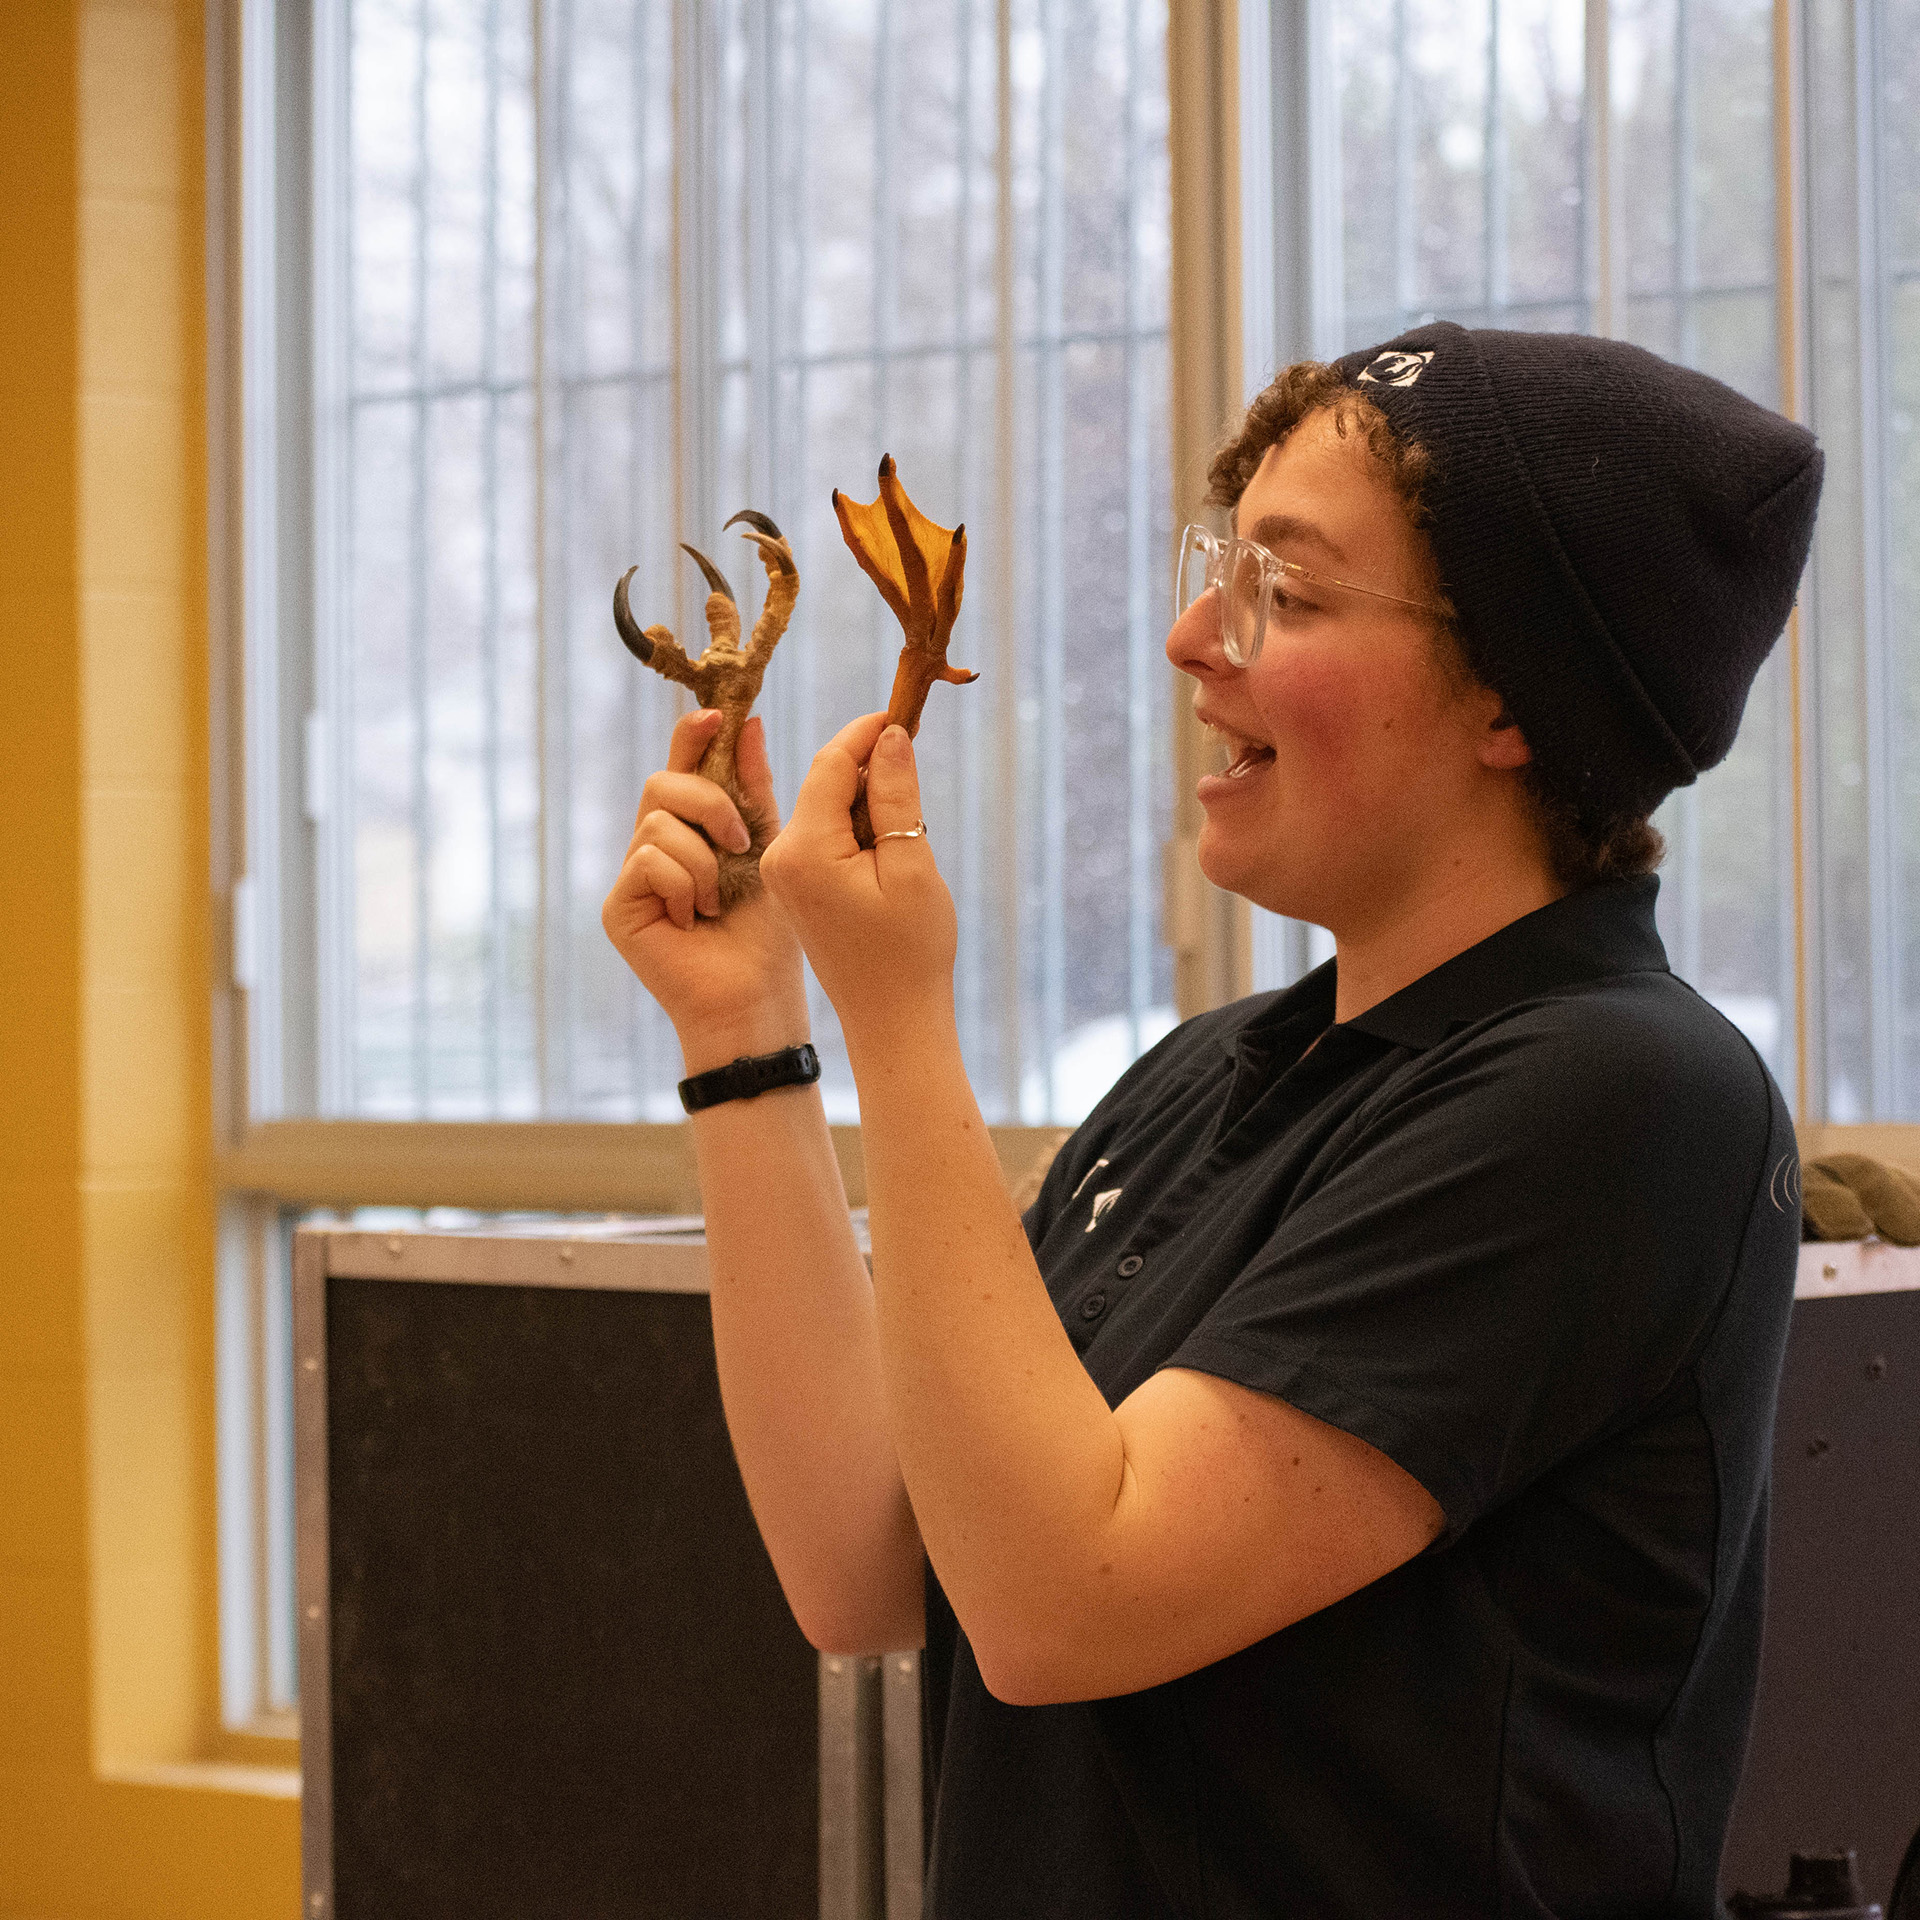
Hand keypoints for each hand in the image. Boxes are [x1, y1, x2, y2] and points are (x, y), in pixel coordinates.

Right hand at [602, 710, 808, 1067]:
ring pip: (658, 821)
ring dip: (705, 859)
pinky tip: (696, 918)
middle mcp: (654, 847)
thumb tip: (749, 723)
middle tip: (742, 842)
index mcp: (690, 830)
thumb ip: (753, 789)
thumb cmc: (768, 933)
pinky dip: (685, 883)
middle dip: (709, 802)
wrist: (756, 996)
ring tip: (720, 901)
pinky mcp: (618, 907)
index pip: (681, 767)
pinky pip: (648, 859)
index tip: (715, 716)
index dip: (691, 736)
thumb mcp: (769, 847)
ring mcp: (632, 877)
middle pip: (663, 783)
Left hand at [760, 714, 956, 1049]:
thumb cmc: (909, 953)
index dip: (868, 734)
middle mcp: (781, 857)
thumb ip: (896, 796)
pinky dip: (855, 825)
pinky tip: (889, 839)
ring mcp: (784, 874)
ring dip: (865, 797)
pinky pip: (821, 834)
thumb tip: (889, 736)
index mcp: (804, 850)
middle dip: (867, 763)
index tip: (905, 714)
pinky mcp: (795, 887)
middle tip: (912, 748)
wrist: (893, 1022)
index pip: (830, 764)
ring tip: (908, 806)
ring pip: (823, 806)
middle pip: (822, 781)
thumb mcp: (912, 865)